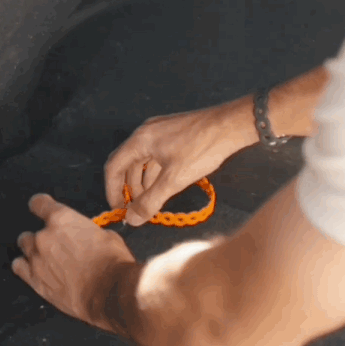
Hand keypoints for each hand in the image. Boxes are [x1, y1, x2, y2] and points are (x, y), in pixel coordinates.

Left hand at [12, 193, 135, 331]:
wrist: (109, 292)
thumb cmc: (112, 262)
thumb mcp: (106, 235)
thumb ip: (88, 231)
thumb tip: (86, 235)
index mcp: (62, 219)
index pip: (38, 203)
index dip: (40, 205)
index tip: (42, 207)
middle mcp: (44, 237)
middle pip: (30, 232)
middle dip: (41, 237)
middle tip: (55, 244)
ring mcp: (37, 260)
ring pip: (24, 248)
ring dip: (33, 251)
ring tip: (46, 259)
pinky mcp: (36, 281)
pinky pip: (19, 268)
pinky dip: (25, 267)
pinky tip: (36, 270)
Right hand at [104, 104, 238, 226]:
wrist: (232, 125)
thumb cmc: (202, 150)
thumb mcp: (174, 180)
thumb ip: (151, 201)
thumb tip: (131, 220)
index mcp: (140, 140)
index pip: (113, 167)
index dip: (112, 190)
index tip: (118, 210)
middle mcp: (146, 133)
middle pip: (126, 163)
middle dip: (128, 188)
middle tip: (135, 209)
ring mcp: (160, 131)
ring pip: (142, 161)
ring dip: (142, 182)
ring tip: (150, 202)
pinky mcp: (174, 134)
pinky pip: (155, 156)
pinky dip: (155, 173)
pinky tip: (163, 187)